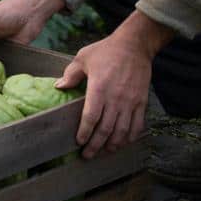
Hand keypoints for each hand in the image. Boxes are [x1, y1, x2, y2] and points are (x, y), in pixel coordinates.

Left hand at [55, 10, 175, 157]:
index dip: (85, 132)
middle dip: (96, 145)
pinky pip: (137, 125)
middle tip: (87, 155)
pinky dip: (130, 137)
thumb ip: (71, 75)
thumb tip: (58, 87)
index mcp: (99, 89)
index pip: (91, 117)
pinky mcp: (142, 102)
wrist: (134, 46)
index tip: (79, 142)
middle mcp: (116, 98)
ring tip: (104, 152)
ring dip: (113, 145)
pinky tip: (123, 142)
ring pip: (122, 131)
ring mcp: (131, 102)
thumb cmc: (106, 51)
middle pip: (106, 129)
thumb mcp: (83, 58)